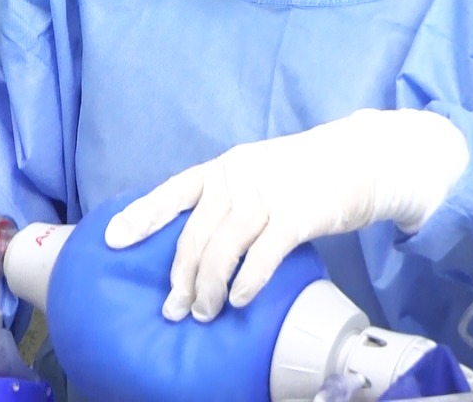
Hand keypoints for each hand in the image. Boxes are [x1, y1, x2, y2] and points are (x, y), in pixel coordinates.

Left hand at [103, 108, 467, 322]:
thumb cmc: (305, 173)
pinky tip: (239, 301)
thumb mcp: (257, 173)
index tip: (111, 240)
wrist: (360, 158)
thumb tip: (199, 245)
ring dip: (207, 289)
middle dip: (179, 278)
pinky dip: (246, 283)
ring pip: (222, 252)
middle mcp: (237, 180)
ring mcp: (266, 196)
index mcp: (223, 169)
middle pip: (194, 236)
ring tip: (203, 313)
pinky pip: (261, 257)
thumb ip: (228, 200)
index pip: (171, 193)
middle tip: (172, 309)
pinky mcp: (297, 216)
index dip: (140, 218)